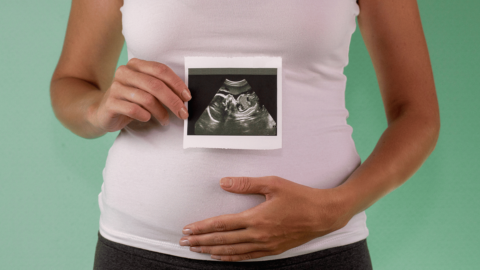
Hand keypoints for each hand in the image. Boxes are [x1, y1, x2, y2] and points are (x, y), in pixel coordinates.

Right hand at [89, 58, 191, 131]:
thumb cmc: (130, 100)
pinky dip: (145, 116)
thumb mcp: (146, 90)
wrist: (102, 112)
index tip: (187, 97)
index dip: (177, 84)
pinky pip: (134, 110)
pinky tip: (147, 118)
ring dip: (161, 112)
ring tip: (165, 120)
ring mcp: (116, 87)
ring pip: (147, 99)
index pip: (161, 70)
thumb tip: (184, 97)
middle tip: (183, 113)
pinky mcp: (111, 103)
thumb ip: (161, 87)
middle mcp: (124, 72)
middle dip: (173, 101)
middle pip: (155, 85)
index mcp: (136, 65)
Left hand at [179, 176, 351, 261]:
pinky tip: (220, 257)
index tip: (188, 228)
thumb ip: (246, 184)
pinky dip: (231, 258)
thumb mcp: (273, 184)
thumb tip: (224, 182)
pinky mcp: (272, 249)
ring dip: (212, 250)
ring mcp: (265, 245)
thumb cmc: (299, 197)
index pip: (222, 224)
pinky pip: (246, 257)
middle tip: (184, 241)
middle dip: (201, 241)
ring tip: (196, 250)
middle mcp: (258, 234)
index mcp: (256, 218)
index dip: (202, 227)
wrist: (323, 214)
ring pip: (232, 251)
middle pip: (222, 240)